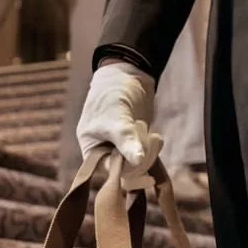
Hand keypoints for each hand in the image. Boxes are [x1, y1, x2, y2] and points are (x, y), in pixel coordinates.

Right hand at [77, 61, 162, 175]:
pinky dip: (153, 149)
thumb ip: (125, 140)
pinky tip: (155, 136)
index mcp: (91, 150)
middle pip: (126, 171)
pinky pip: (146, 157)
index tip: (145, 172)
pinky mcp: (136, 144)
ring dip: (149, 152)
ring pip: (138, 165)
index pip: (109, 171)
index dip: (127, 171)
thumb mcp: (117, 118)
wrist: (127, 76)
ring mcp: (121, 149)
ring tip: (153, 135)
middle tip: (152, 140)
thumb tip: (138, 161)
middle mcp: (105, 153)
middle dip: (141, 158)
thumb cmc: (112, 94)